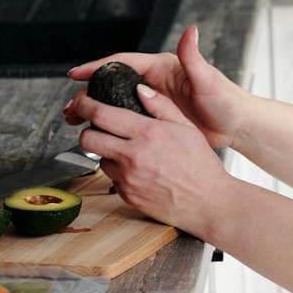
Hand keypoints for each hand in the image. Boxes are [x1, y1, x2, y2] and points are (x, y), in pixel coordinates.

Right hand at [65, 25, 247, 150]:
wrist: (236, 126)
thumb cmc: (226, 100)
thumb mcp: (207, 79)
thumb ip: (194, 57)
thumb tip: (191, 31)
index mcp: (162, 67)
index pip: (122, 63)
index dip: (97, 67)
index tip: (76, 74)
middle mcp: (154, 82)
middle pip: (113, 84)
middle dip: (89, 93)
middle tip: (70, 106)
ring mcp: (154, 101)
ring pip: (116, 103)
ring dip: (95, 110)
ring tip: (74, 120)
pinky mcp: (156, 119)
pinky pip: (127, 120)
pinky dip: (110, 125)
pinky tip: (98, 135)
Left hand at [74, 81, 236, 238]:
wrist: (208, 203)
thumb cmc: (202, 166)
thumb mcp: (187, 128)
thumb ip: (161, 106)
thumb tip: (140, 90)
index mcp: (148, 134)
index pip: (101, 114)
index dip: (85, 104)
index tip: (83, 102)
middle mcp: (133, 156)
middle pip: (88, 138)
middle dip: (88, 130)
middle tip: (99, 128)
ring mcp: (128, 179)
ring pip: (99, 159)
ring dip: (107, 153)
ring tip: (129, 152)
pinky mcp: (127, 196)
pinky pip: (113, 179)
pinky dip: (120, 172)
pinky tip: (140, 171)